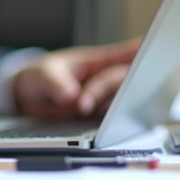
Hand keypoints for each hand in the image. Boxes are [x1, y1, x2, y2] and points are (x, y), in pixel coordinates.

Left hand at [12, 38, 141, 118]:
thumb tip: (70, 94)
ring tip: (79, 111)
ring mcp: (108, 103)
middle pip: (121, 81)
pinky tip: (99, 132)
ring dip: (105, 110)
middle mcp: (108, 81)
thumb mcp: (42, 75)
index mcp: (98, 62)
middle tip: (82, 102)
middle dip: (105, 88)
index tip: (148, 47)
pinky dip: (109, 128)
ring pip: (120, 106)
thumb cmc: (42, 79)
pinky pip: (114, 126)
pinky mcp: (104, 124)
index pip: (124, 55)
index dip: (140, 52)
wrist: (30, 103)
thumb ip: (54, 83)